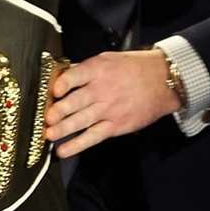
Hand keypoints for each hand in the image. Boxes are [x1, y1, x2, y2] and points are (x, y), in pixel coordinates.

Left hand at [44, 49, 180, 157]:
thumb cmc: (134, 68)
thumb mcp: (108, 60)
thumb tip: (61, 76)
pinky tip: (64, 150)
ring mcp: (109, 110)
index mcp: (98, 70)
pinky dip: (77, 145)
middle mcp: (102, 90)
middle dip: (58, 111)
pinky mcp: (116, 126)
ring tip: (49, 135)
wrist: (163, 81)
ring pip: (81, 121)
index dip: (62, 84)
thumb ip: (85, 69)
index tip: (53, 91)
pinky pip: (93, 137)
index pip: (75, 76)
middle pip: (75, 102)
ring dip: (63, 129)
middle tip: (46, 119)